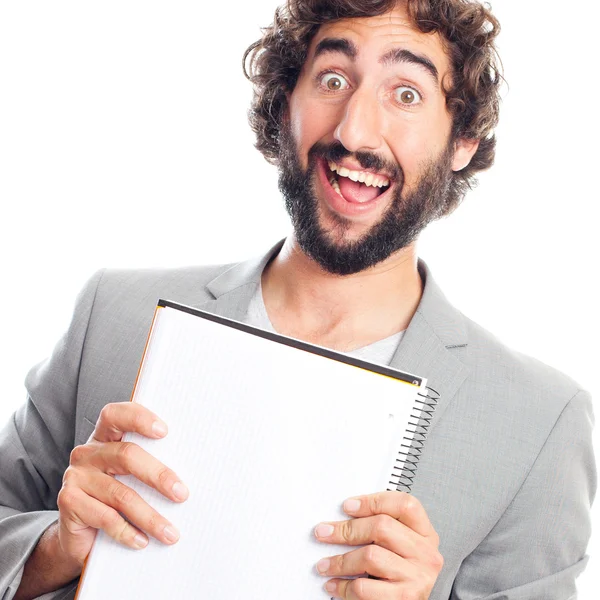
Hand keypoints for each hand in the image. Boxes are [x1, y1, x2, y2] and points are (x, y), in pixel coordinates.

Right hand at [56, 402, 188, 568]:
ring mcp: (76, 476)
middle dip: (159, 475)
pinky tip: (143, 541)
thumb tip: (192, 471)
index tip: (164, 431)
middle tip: (182, 494)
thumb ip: (150, 462)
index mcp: (105, 436)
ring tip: (170, 532)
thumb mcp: (131, 475)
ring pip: (120, 493)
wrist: (81, 533)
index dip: (138, 419)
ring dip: (150, 516)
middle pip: (126, 455)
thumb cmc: (117, 495)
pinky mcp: (68, 502)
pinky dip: (127, 532)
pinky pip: (105, 517)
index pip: (116, 415)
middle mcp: (87, 452)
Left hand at [314, 491, 442, 598]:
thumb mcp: (401, 545)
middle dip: (347, 529)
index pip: (404, 504)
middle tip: (323, 533)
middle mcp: (425, 553)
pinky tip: (334, 584)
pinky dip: (344, 586)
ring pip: (370, 556)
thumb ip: (383, 527)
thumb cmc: (400, 573)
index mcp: (425, 533)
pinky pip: (365, 587)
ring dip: (340, 561)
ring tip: (324, 565)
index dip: (373, 501)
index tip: (347, 506)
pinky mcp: (403, 599)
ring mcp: (416, 577)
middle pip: (382, 527)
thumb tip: (342, 518)